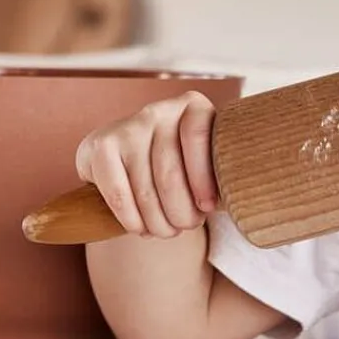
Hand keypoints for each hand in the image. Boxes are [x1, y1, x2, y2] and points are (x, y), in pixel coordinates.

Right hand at [75, 90, 218, 238]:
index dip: (204, 180)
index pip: (198, 136)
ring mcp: (126, 126)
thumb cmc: (186, 170)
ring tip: (167, 231)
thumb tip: (238, 202)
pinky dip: (132, 219)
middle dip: (181, 212)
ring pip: (145, 190)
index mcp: (194, 107)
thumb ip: (224, 176)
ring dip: (158, 222)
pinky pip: (118, 193)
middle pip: (170, 173)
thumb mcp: (210, 166)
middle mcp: (158, 110)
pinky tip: (140, 228)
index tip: (209, 209)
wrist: (133, 164)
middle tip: (186, 226)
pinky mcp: (100, 146)